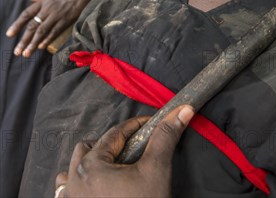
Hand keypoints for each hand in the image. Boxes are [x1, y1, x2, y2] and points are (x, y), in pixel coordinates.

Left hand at [6, 0, 109, 56]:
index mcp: (43, 0)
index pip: (26, 14)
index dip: (17, 25)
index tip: (9, 34)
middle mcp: (48, 8)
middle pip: (32, 26)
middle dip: (23, 40)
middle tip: (17, 52)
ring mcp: (57, 15)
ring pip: (42, 31)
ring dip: (33, 44)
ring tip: (26, 54)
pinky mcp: (67, 19)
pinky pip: (55, 31)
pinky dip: (48, 39)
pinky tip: (41, 47)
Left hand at [55, 105, 194, 197]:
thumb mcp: (156, 171)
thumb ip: (165, 138)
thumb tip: (182, 111)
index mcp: (92, 165)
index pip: (116, 133)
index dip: (137, 125)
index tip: (152, 123)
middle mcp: (74, 179)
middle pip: (91, 147)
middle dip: (112, 144)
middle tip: (134, 149)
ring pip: (75, 167)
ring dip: (91, 162)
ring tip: (114, 168)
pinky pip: (66, 190)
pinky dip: (80, 183)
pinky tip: (96, 186)